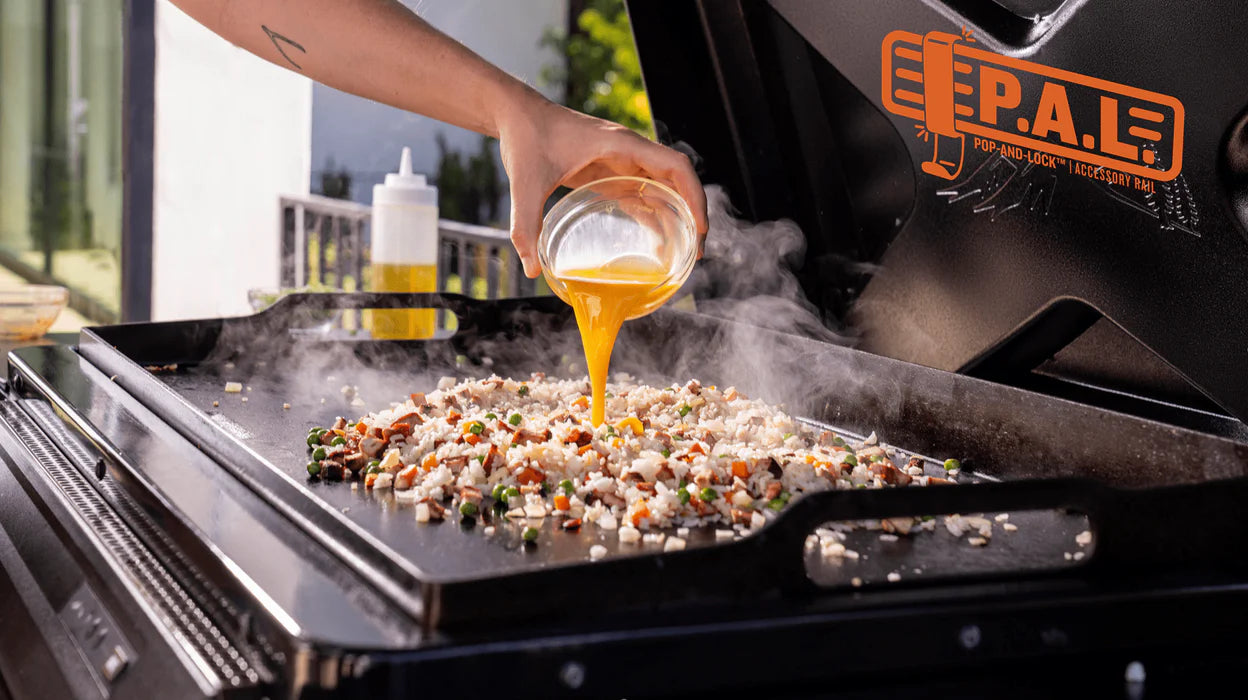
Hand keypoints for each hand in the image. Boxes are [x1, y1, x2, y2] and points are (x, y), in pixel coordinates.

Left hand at [497, 95, 708, 277]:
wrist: (516, 115)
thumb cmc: (526, 137)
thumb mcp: (526, 184)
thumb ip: (527, 226)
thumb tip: (532, 269)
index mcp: (620, 145)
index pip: (675, 166)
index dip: (693, 195)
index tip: (699, 227)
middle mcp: (628, 151)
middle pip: (677, 179)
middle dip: (692, 212)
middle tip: (696, 251)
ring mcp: (621, 161)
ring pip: (662, 187)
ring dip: (676, 214)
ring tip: (683, 251)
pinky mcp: (609, 172)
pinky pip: (641, 193)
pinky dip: (654, 214)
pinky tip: (658, 241)